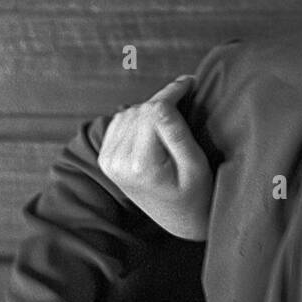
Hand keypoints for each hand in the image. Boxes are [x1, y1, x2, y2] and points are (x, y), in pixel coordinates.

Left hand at [97, 77, 211, 239]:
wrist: (178, 219)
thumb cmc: (194, 195)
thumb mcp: (196, 166)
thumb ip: (178, 131)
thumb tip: (168, 97)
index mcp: (140, 165)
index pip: (155, 111)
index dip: (174, 92)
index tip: (192, 82)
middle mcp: (117, 162)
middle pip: (142, 109)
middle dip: (165, 102)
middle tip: (188, 100)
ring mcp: (108, 160)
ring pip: (131, 112)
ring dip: (152, 110)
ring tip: (173, 121)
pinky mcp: (106, 157)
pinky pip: (121, 120)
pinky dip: (139, 118)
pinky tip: (155, 129)